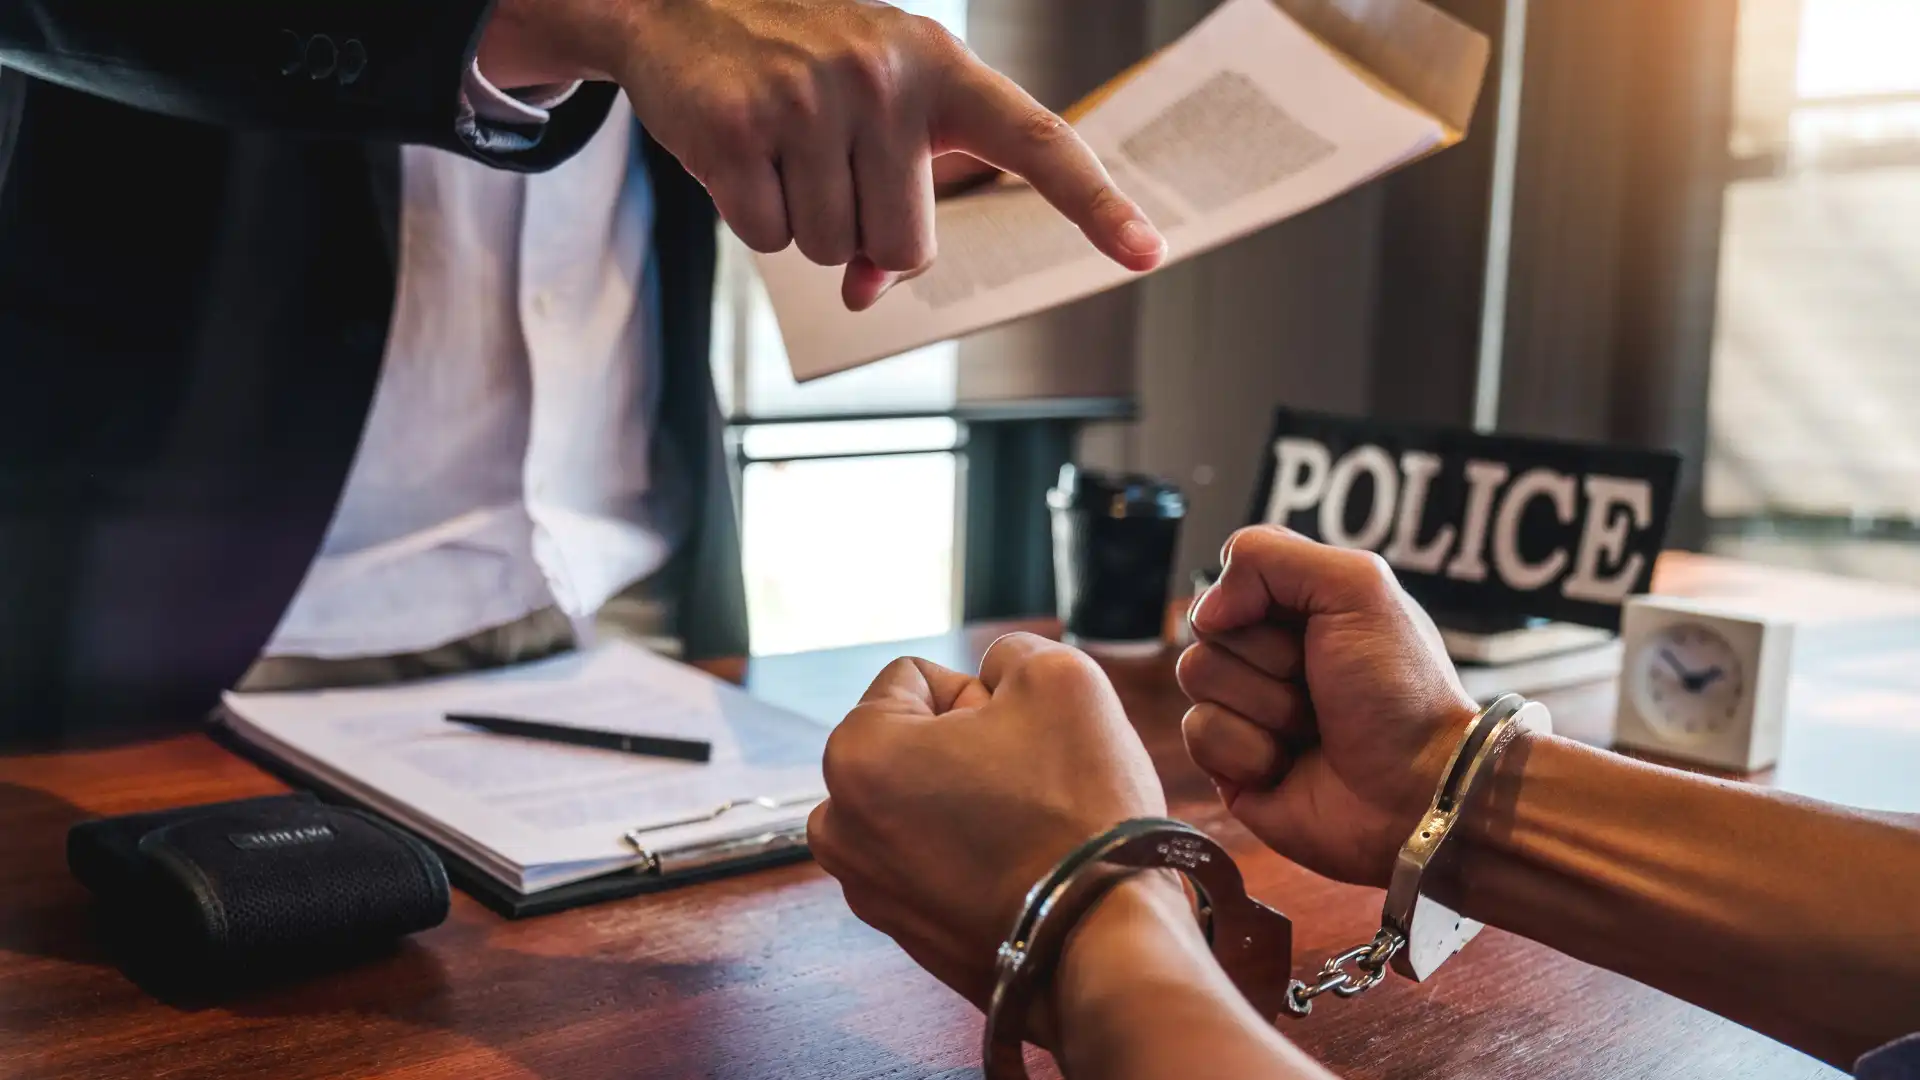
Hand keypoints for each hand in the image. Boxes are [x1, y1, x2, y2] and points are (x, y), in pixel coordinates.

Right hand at [480, 0, 1166, 310]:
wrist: (680, 1)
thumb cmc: (803, 68)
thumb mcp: (873, 112)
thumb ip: (896, 200)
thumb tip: (867, 292)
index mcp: (942, 67)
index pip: (1037, 140)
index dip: (1095, 202)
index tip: (1148, 251)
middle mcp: (884, 77)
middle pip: (908, 248)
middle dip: (865, 235)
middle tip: (829, 167)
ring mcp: (808, 100)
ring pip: (833, 251)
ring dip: (804, 223)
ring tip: (782, 149)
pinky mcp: (736, 129)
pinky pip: (767, 239)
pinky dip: (750, 215)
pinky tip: (740, 153)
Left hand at [808, 633, 1168, 1014]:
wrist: (1105, 941)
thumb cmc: (1078, 807)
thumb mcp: (1060, 678)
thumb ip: (1011, 653)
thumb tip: (993, 675)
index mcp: (854, 754)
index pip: (916, 678)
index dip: (981, 695)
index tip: (1020, 740)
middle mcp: (838, 825)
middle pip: (912, 743)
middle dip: (967, 749)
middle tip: (1028, 784)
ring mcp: (867, 887)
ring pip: (925, 801)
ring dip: (967, 800)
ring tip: (1024, 829)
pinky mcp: (904, 933)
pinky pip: (936, 860)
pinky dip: (972, 855)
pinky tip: (1021, 869)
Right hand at [1177, 527, 1480, 886]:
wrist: (1417, 791)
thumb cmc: (1400, 690)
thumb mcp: (1358, 588)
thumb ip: (1270, 556)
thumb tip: (1206, 609)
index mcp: (1301, 607)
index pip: (1234, 573)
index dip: (1257, 596)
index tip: (1309, 624)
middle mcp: (1269, 654)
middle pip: (1207, 626)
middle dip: (1269, 658)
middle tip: (1320, 684)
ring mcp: (1247, 708)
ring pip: (1197, 676)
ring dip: (1265, 705)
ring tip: (1313, 728)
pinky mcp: (1230, 763)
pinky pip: (1198, 733)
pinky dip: (1249, 750)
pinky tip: (1289, 765)